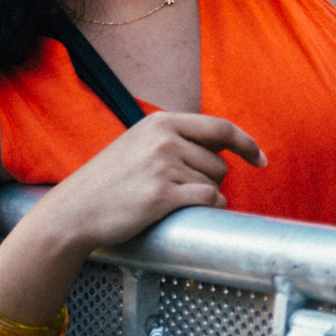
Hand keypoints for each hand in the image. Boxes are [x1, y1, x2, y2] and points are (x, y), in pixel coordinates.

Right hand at [37, 111, 264, 254]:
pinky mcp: (162, 196)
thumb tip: (221, 148)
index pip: (220, 128)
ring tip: (168, 200)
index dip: (246, 144)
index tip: (260, 159)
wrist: (75, 211)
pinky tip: (186, 212)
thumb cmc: (109, 183)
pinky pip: (207, 200)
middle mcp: (164, 140)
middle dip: (210, 181)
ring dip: (202, 196)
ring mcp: (163, 167)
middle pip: (219, 163)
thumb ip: (175, 140)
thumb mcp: (139, 144)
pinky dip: (208, 209)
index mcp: (161, 123)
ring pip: (213, 184)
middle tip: (179, 191)